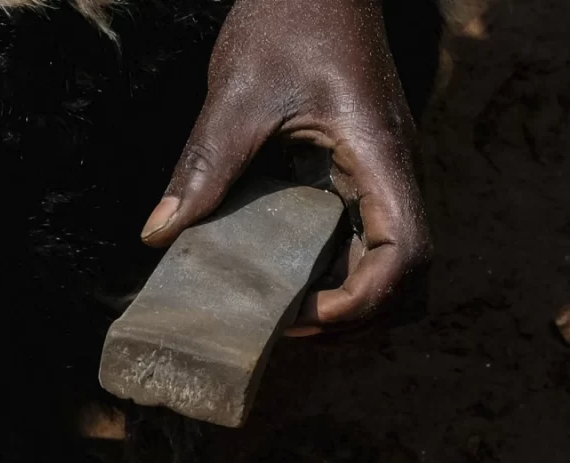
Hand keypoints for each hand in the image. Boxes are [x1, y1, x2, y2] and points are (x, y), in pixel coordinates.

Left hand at [143, 0, 429, 327]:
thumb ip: (205, 165)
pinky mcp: (360, 177)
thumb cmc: (289, 19)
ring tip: (283, 312)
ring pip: (391, 267)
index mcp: (380, 156)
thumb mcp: (237, 94)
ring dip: (347, 302)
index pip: (408, 255)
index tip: (299, 312)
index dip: (360, 302)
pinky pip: (363, 243)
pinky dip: (333, 274)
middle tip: (284, 326)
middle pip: (410, 281)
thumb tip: (159, 234)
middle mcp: (393, 174)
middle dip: (355, 318)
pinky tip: (280, 276)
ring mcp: (380, 179)